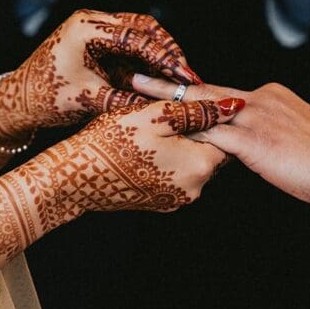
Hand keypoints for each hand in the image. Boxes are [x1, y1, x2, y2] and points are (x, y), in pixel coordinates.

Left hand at [0, 10, 201, 139]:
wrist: (17, 103)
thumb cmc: (45, 99)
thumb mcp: (89, 101)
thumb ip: (128, 100)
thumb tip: (165, 107)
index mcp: (86, 27)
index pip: (137, 37)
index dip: (164, 57)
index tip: (184, 76)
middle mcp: (91, 21)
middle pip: (143, 27)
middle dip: (167, 51)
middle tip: (187, 74)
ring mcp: (94, 30)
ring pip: (139, 35)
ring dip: (159, 55)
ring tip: (178, 79)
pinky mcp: (96, 43)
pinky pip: (129, 47)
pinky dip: (145, 62)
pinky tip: (159, 80)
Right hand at [0, 97, 244, 256]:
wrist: (76, 177)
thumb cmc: (112, 141)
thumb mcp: (156, 115)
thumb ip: (197, 111)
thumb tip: (233, 106)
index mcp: (200, 164)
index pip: (226, 135)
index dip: (208, 115)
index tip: (185, 105)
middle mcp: (196, 188)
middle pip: (210, 149)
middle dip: (194, 130)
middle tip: (165, 114)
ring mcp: (178, 198)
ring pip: (191, 162)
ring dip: (179, 144)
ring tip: (150, 130)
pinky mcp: (161, 203)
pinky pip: (175, 175)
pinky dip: (166, 160)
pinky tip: (143, 148)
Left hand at [133, 75, 309, 207]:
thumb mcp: (298, 138)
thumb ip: (271, 135)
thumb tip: (256, 146)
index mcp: (271, 96)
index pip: (221, 93)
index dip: (191, 91)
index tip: (167, 85)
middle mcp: (260, 99)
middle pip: (202, 89)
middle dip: (166, 84)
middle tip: (135, 77)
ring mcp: (254, 118)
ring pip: (199, 108)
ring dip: (165, 104)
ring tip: (134, 98)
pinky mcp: (251, 141)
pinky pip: (206, 134)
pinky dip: (181, 130)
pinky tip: (157, 131)